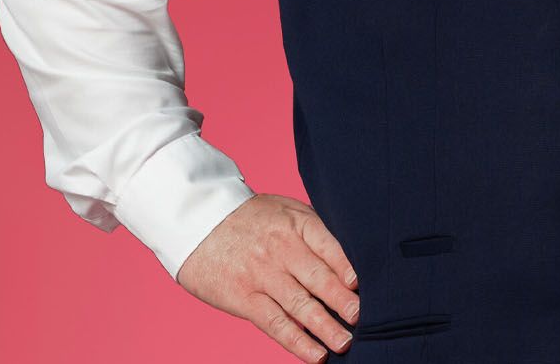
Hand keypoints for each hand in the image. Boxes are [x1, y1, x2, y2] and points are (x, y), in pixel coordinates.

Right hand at [174, 193, 360, 361]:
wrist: (197, 219)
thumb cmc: (250, 217)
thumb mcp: (286, 210)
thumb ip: (315, 230)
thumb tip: (352, 256)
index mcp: (296, 224)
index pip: (328, 246)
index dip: (347, 266)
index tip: (363, 284)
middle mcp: (281, 249)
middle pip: (318, 278)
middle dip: (342, 301)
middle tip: (361, 317)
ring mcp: (262, 275)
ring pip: (300, 305)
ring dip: (325, 327)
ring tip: (345, 343)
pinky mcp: (244, 298)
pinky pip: (275, 323)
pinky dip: (297, 341)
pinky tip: (315, 355)